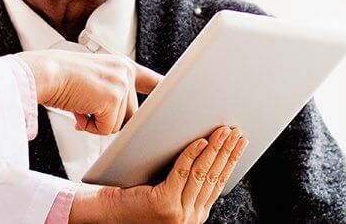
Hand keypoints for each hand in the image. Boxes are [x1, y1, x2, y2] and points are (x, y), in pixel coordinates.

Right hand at [14, 50, 161, 134]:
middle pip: (131, 114)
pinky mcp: (112, 99)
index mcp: (121, 65)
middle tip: (86, 107)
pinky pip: (106, 129)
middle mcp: (125, 72)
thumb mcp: (92, 79)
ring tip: (79, 105)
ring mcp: (120, 84)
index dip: (164, 91)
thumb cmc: (59, 78)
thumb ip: (110, 92)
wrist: (43, 73)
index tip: (178, 100)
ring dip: (97, 122)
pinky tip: (78, 111)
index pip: (152, 80)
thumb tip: (114, 122)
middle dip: (108, 118)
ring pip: (119, 124)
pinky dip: (90, 127)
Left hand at [69, 126, 249, 223]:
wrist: (106, 213)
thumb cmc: (132, 197)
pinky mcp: (163, 206)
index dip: (231, 160)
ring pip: (202, 174)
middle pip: (214, 177)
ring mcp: (178, 214)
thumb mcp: (166, 190)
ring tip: (223, 131)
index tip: (240, 141)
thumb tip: (204, 145)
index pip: (219, 183)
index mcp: (194, 213)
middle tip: (235, 131)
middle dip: (227, 151)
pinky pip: (182, 173)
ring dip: (215, 149)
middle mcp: (190, 217)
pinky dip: (192, 155)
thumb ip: (185, 179)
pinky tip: (199, 141)